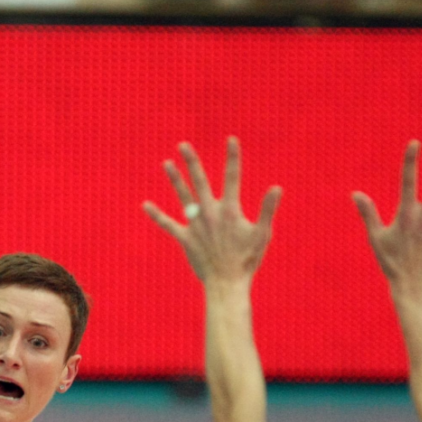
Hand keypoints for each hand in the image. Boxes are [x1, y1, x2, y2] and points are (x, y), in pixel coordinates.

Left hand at [143, 137, 281, 283]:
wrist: (226, 283)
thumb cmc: (247, 259)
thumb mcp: (262, 234)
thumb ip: (267, 209)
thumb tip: (276, 187)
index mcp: (230, 210)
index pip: (232, 178)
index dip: (232, 157)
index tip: (231, 139)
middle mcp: (210, 213)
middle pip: (200, 182)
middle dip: (192, 162)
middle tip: (183, 144)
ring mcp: (195, 225)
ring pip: (183, 197)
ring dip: (174, 179)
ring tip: (166, 163)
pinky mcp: (185, 238)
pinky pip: (168, 224)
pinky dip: (156, 214)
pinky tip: (145, 204)